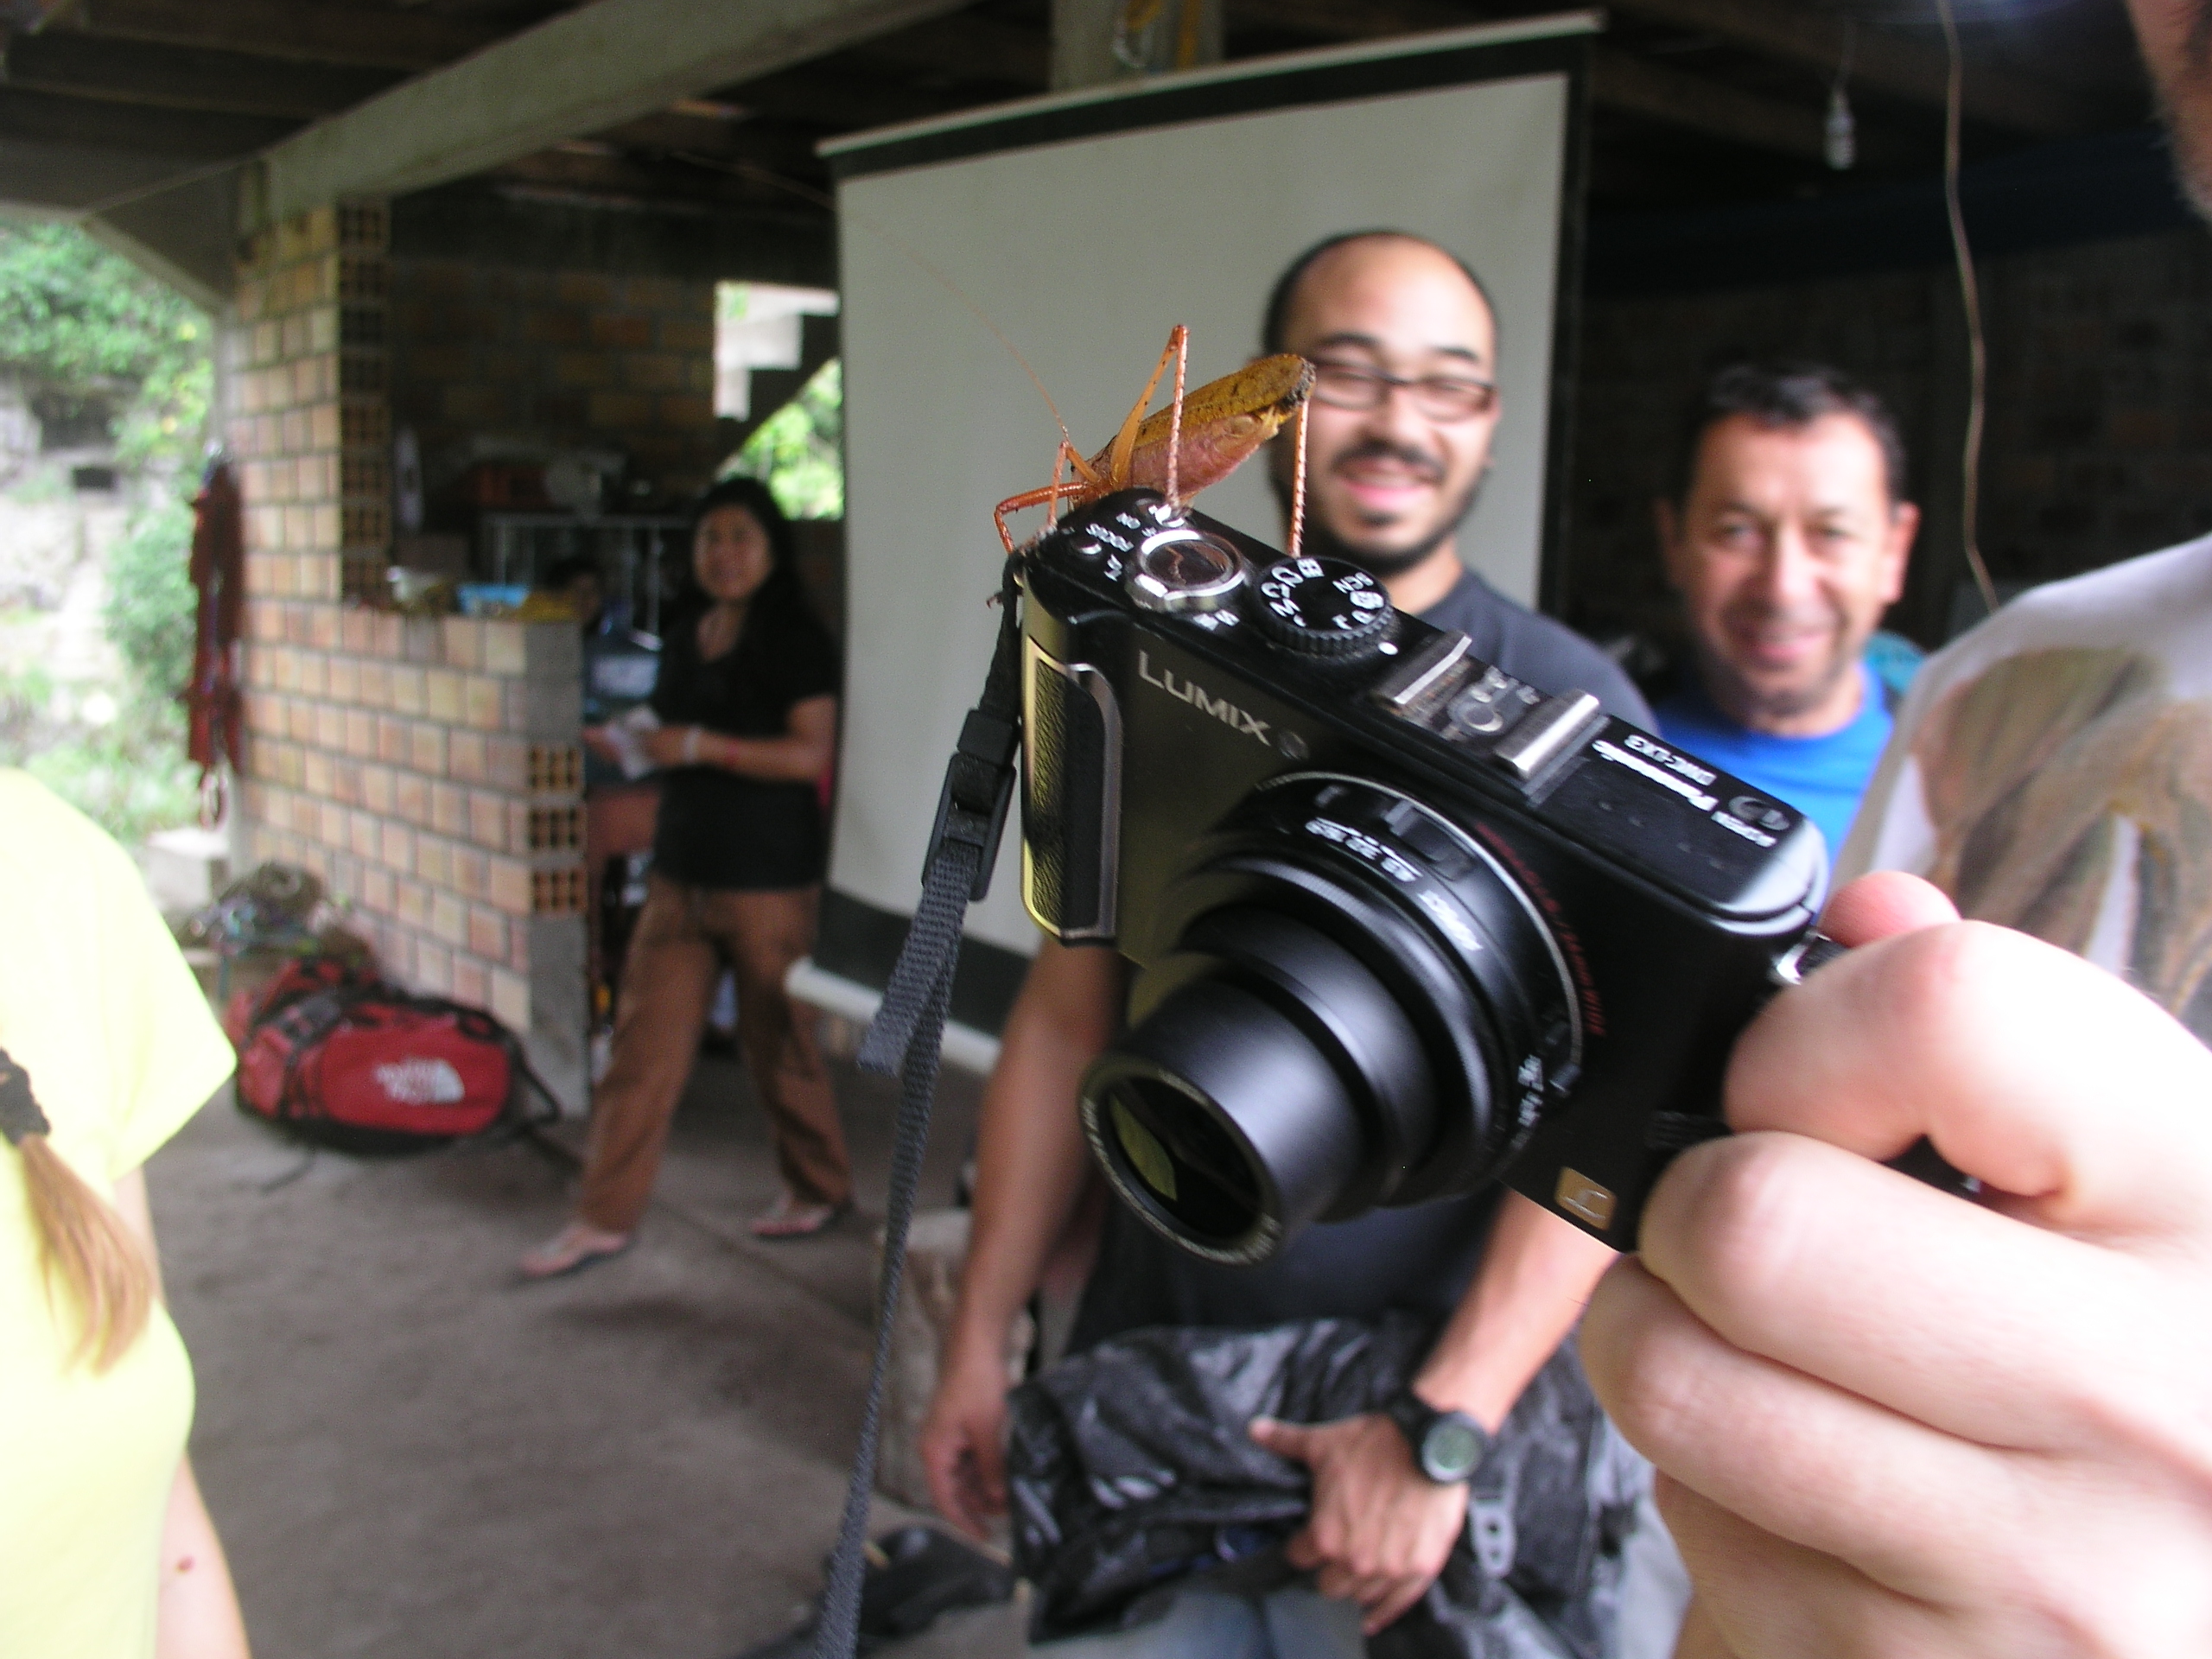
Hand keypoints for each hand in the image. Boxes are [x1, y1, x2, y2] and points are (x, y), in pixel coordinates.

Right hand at [919, 1340, 1011, 1540]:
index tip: (983, 1537)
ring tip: (1008, 1496)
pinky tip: (1004, 1473)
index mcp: (935, 1451)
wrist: (976, 1346)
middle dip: (979, 1503)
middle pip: (954, 1488)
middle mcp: (937, 1447)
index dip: (963, 1521)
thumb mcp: (987, 1431)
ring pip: (964, 1474)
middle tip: (1006, 1515)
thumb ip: (991, 1467)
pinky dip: (986, 1469)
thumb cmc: (976, 1384)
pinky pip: (971, 1458)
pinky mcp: (961, 1427)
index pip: (944, 1499)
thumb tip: (998, 1497)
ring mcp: (948, 1437)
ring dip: (984, 1487)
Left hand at [1249, 1412, 1465, 1633]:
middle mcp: (1354, 1561)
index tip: (1309, 1539)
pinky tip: (1372, 1618)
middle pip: (1329, 1585)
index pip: (1300, 1558)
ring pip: (1360, 1596)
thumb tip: (1256, 1429)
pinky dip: (1385, 1611)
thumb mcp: (1324, 1442)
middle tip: (1337, 1551)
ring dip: (1357, 1584)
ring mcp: (1389, 1569)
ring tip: (1359, 1569)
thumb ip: (1287, 1442)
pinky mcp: (1420, 1568)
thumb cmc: (1375, 1444)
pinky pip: (1398, 1603)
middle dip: (1329, 1569)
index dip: (1302, 1546)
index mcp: (1325, 1536)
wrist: (1430, 1443)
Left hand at [1582, 871, 2211, 1654]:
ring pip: (1676, 1382)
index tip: (1801, 1088)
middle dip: (1696, 1214)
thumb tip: (1865, 912)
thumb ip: (2010, 1043)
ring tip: (1772, 1360)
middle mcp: (2162, 1399)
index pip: (1943, 1010)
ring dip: (1671, 1355)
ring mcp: (2055, 1577)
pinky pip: (1701, 1536)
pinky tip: (1833, 1499)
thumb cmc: (2163, 1374)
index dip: (1808, 1036)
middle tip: (1745, 1240)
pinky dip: (1718, 1504)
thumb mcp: (2152, 1181)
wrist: (2201, 1618)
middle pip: (1750, 1219)